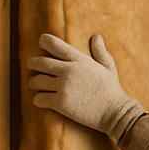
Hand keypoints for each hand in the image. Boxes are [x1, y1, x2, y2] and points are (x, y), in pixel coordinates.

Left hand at [28, 33, 144, 142]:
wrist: (115, 112)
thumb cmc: (112, 90)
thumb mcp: (108, 67)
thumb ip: (100, 51)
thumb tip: (96, 37)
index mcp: (79, 60)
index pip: (53, 44)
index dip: (44, 42)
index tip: (42, 45)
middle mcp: (68, 70)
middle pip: (38, 62)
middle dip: (32, 65)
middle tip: (33, 68)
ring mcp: (63, 86)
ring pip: (36, 81)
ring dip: (34, 84)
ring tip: (38, 86)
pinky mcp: (60, 102)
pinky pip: (39, 98)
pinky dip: (38, 100)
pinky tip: (42, 101)